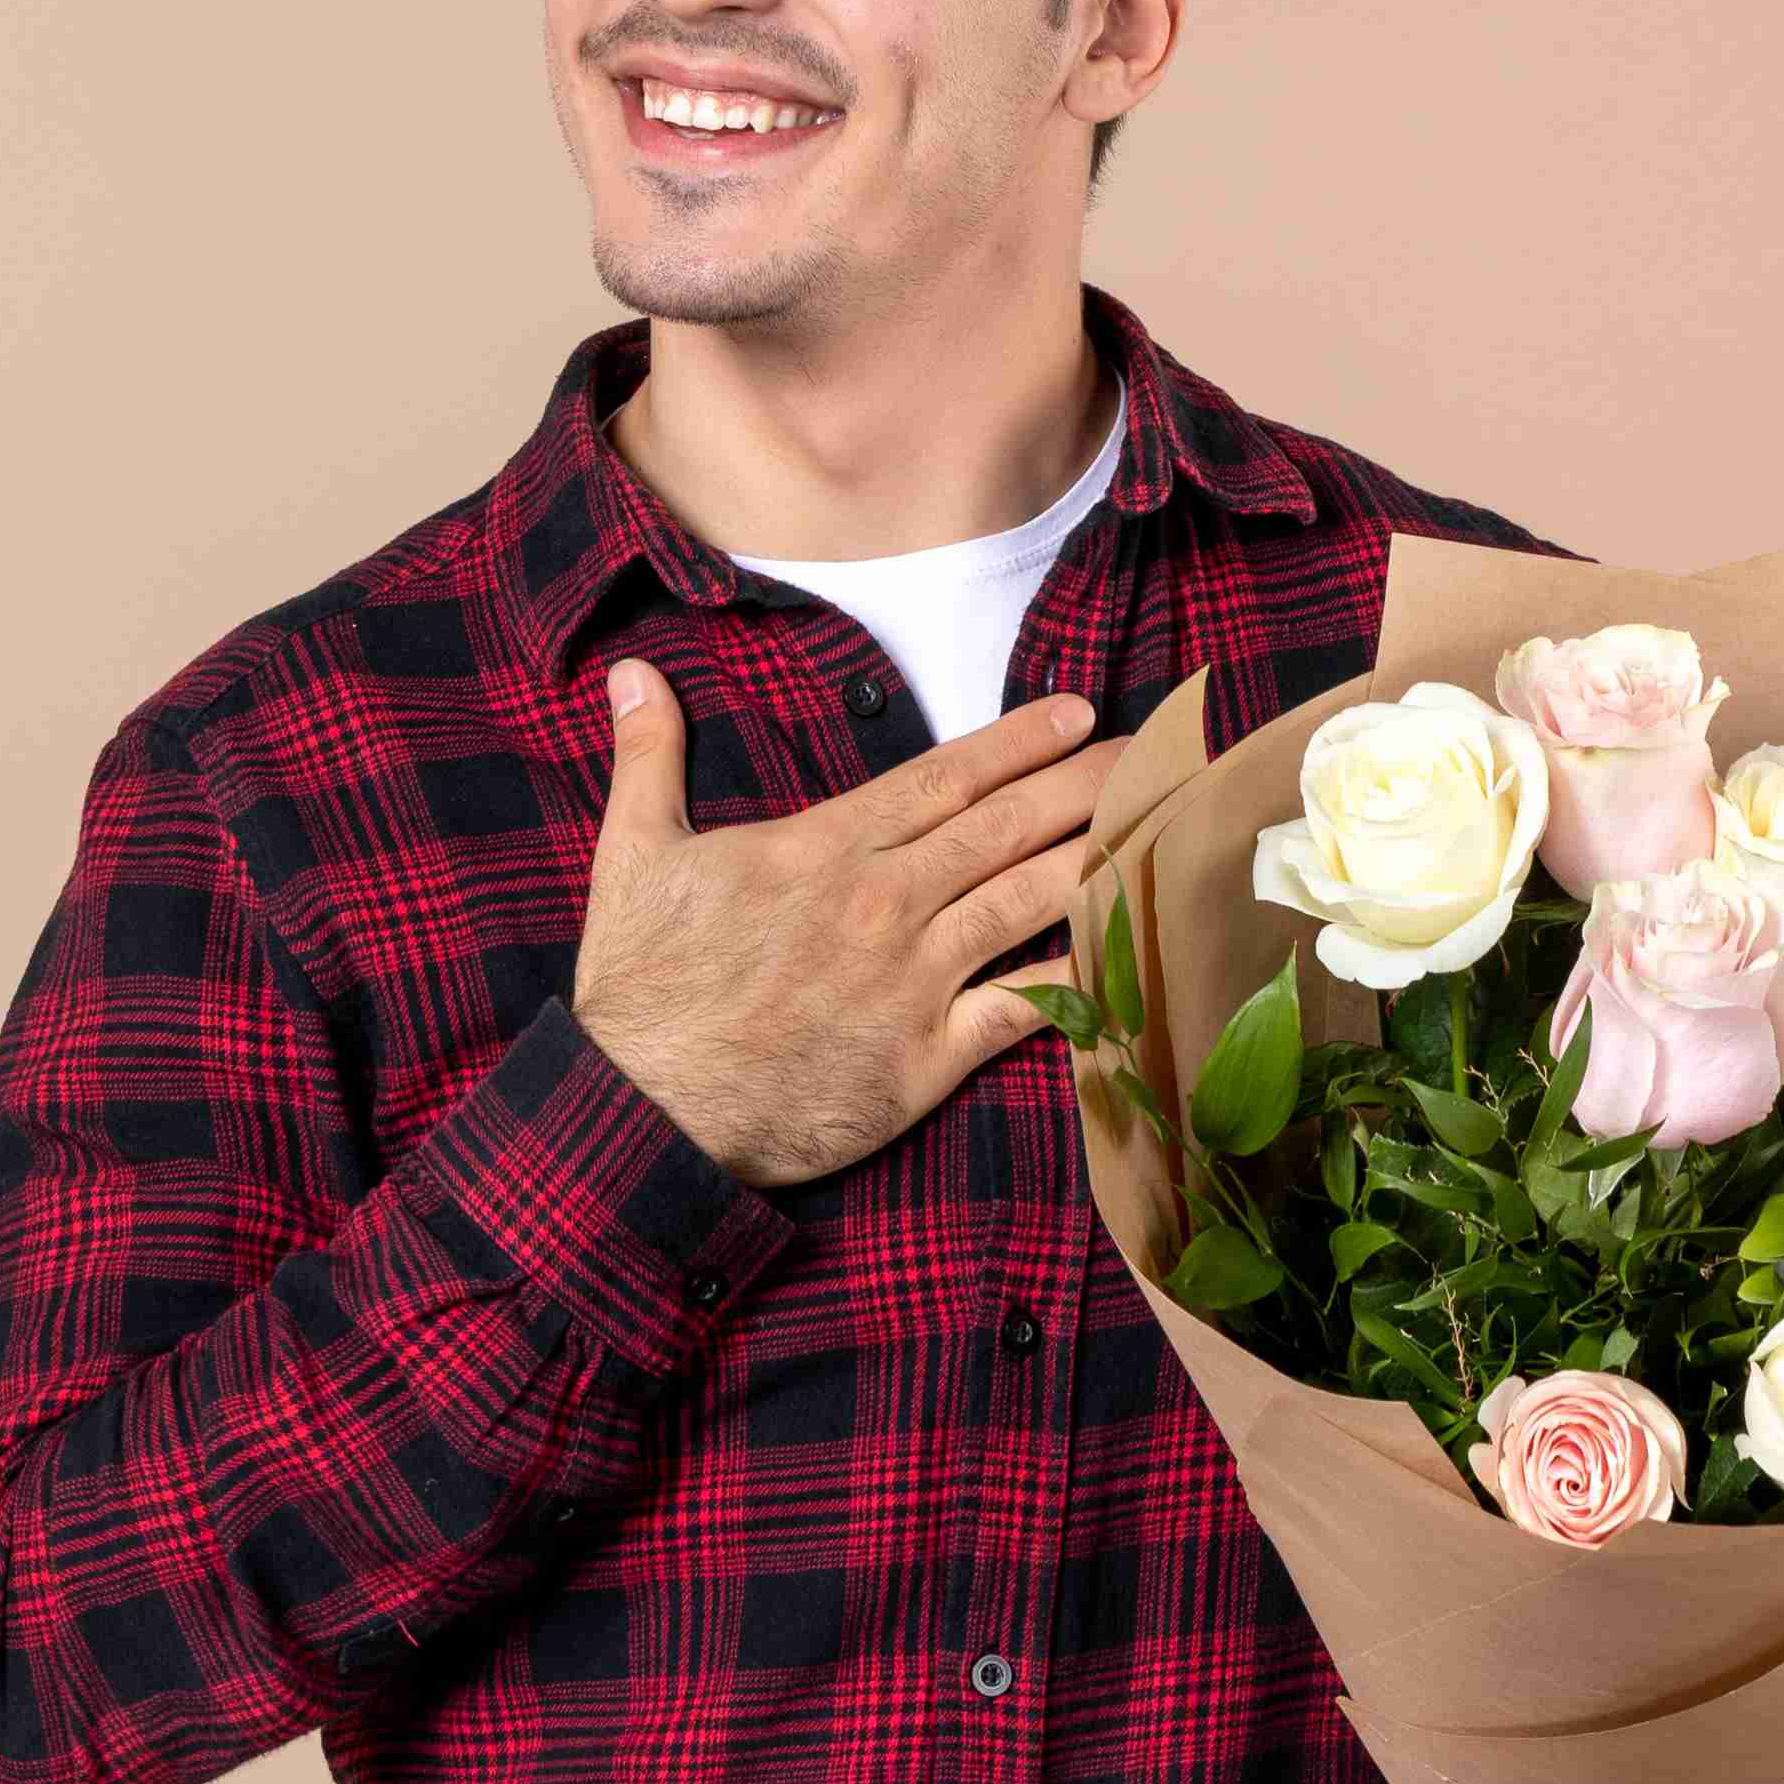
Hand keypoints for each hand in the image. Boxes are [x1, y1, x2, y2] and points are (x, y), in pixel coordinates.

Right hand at [568, 662, 1122, 1189]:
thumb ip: (647, 758)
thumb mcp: (630, 856)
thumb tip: (631, 674)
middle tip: (1150, 755)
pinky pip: (1022, 1010)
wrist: (647, 1109)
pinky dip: (1079, 981)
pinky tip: (1127, 954)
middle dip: (1084, 785)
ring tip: (1153, 829)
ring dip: (1097, 858)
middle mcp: (885, 904)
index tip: (1075, 713)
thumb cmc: (640, 988)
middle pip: (1005, 829)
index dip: (1018, 743)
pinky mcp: (927, 1057)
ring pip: (1029, 903)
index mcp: (824, 849)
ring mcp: (914, 981)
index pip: (944, 779)